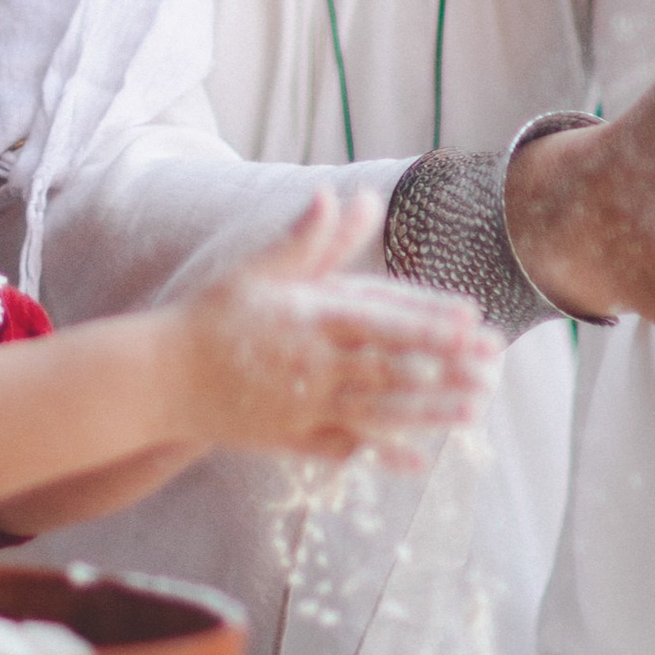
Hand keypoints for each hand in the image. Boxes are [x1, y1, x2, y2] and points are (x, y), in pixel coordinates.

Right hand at [177, 191, 499, 467]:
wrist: (160, 379)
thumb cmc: (213, 316)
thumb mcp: (260, 270)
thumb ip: (309, 239)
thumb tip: (342, 193)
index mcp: (309, 317)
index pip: (383, 318)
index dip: (431, 321)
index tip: (473, 322)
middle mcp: (314, 365)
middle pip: (393, 367)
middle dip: (447, 369)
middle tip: (494, 369)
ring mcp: (305, 407)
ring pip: (380, 411)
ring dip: (431, 412)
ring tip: (475, 412)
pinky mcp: (293, 440)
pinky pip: (348, 448)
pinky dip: (384, 454)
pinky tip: (420, 461)